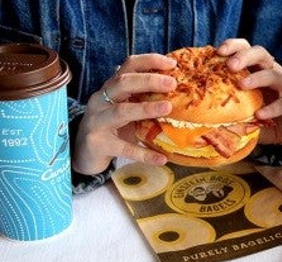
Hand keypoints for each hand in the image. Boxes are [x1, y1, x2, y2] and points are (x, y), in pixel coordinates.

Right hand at [72, 54, 177, 174]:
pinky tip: (161, 158)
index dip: (149, 61)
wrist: (84, 153)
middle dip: (148, 81)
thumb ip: (143, 99)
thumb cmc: (111, 127)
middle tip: (172, 83)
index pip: (128, 67)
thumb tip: (177, 92)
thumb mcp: (126, 109)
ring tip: (167, 108)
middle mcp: (101, 100)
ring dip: (145, 108)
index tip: (172, 63)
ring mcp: (97, 122)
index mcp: (110, 88)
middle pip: (122, 83)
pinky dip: (144, 153)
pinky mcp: (98, 144)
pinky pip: (124, 148)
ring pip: (121, 111)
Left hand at [217, 38, 281, 146]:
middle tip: (230, 66)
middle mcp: (272, 72)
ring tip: (242, 85)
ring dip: (257, 78)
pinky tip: (259, 115)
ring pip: (274, 74)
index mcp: (257, 69)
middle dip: (244, 56)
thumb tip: (196, 112)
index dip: (233, 46)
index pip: (246, 48)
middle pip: (261, 53)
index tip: (218, 52)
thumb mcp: (240, 109)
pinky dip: (271, 107)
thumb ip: (224, 105)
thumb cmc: (261, 117)